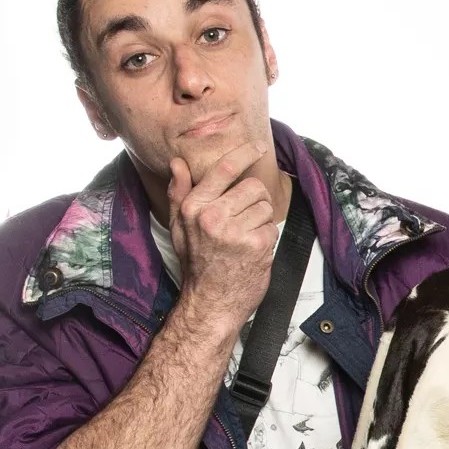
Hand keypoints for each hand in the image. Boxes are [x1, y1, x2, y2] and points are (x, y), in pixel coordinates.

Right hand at [169, 141, 279, 328]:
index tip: (258, 146)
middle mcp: (214, 216)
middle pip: (253, 187)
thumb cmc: (196, 264)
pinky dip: (267, 239)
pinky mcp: (256, 246)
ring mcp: (236, 231)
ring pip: (265, 207)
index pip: (224, 169)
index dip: (244, 153)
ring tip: (245, 239)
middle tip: (244, 220)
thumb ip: (179, 194)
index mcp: (194, 206)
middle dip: (255, 201)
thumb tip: (177, 163)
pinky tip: (253, 251)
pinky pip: (271, 227)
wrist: (211, 302)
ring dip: (261, 221)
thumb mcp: (179, 227)